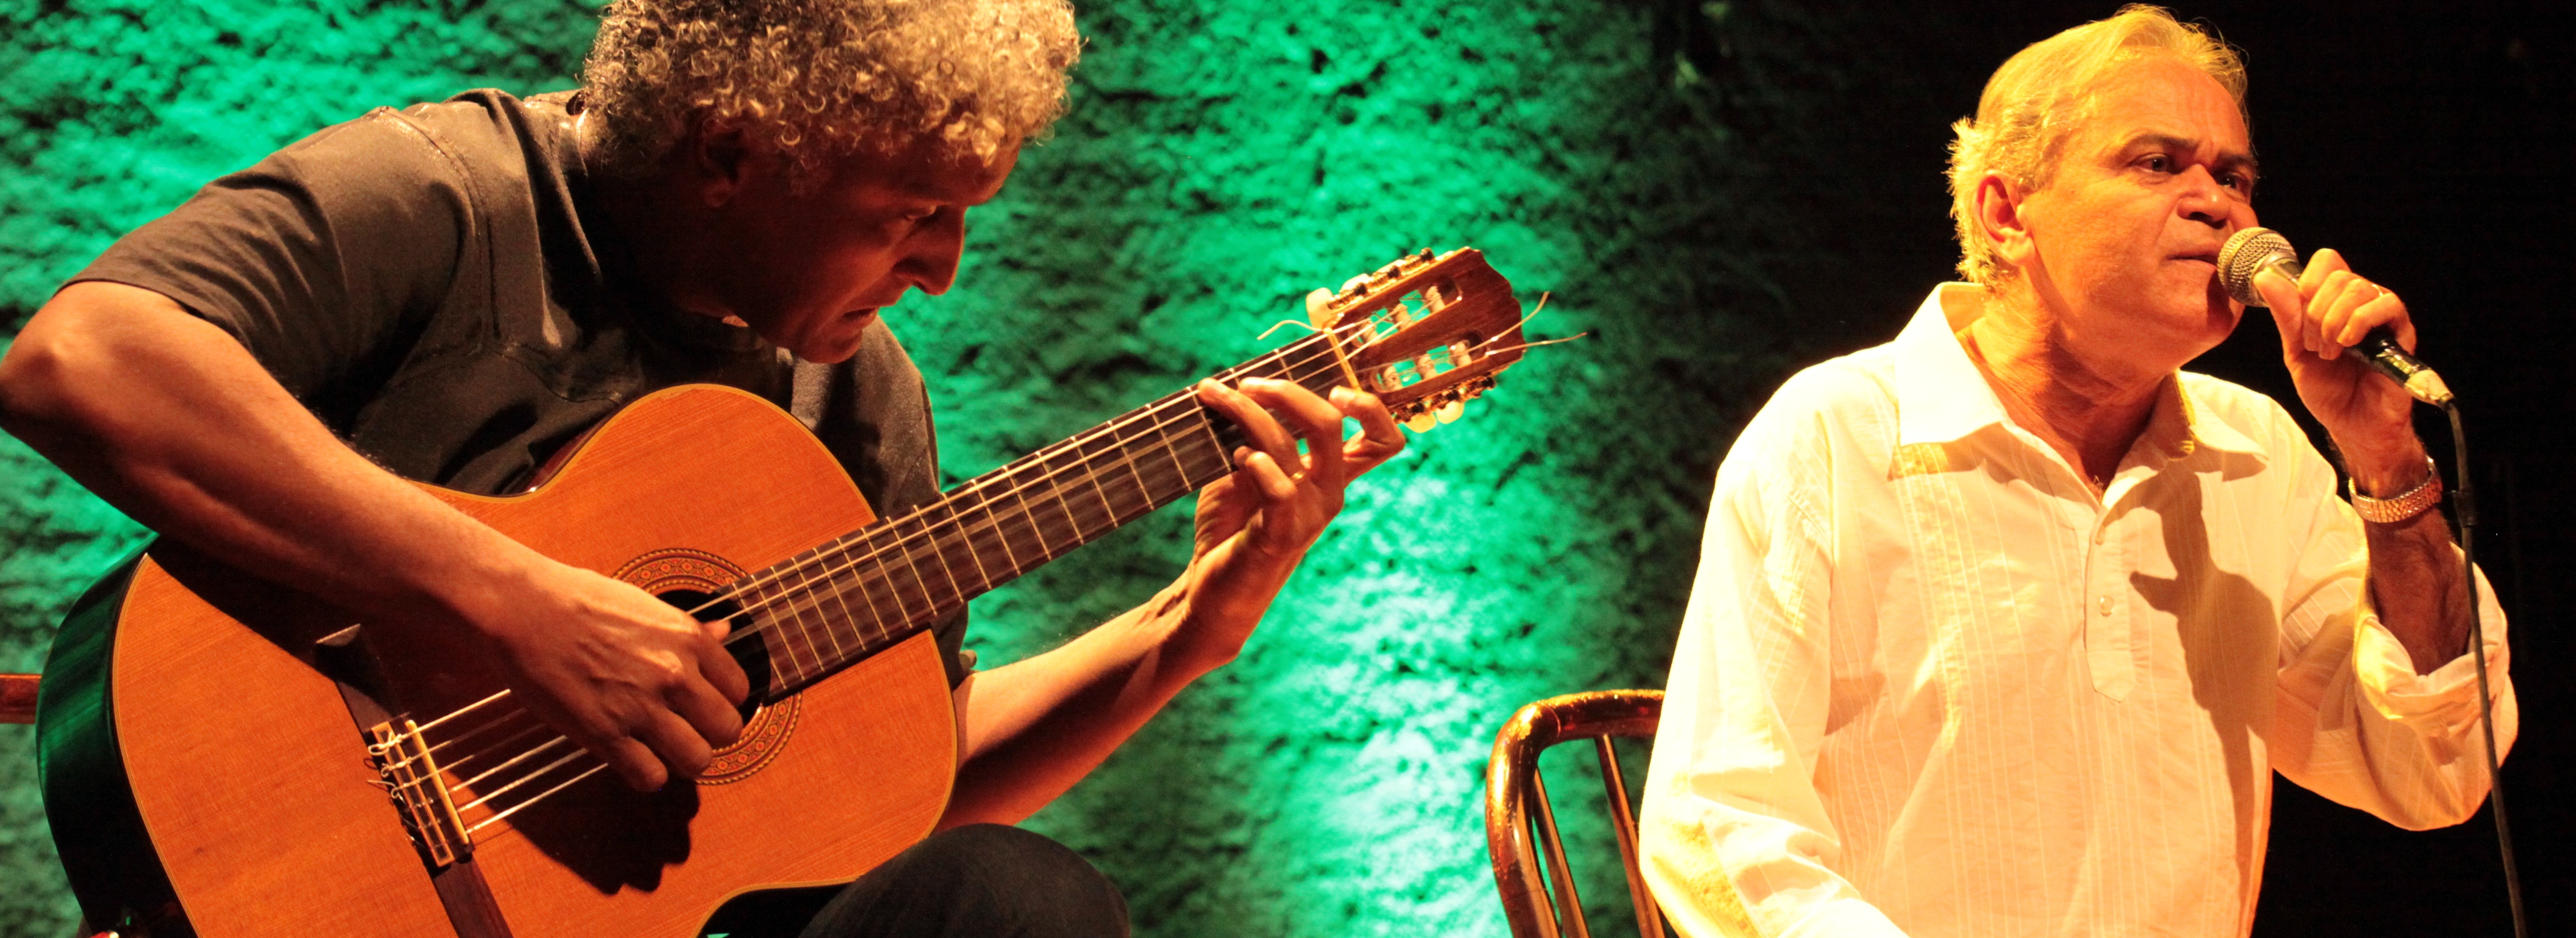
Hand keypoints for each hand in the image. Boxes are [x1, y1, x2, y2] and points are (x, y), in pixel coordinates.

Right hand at [468, 560, 751, 790]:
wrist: (524, 608)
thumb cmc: (580, 601)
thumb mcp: (647, 606)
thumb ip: (690, 630)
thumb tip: (725, 632)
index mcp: (688, 639)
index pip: (740, 690)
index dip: (722, 703)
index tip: (702, 706)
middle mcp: (674, 674)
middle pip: (727, 731)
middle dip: (710, 736)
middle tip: (685, 732)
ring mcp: (641, 706)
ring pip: (697, 761)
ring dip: (682, 761)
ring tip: (661, 749)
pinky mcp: (605, 733)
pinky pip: (651, 777)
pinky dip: (645, 775)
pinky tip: (631, 758)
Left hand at [1173, 377, 1404, 658]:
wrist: (1212, 588)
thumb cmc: (1231, 527)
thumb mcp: (1247, 471)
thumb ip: (1257, 436)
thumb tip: (1243, 388)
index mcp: (1332, 477)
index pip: (1385, 440)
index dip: (1371, 407)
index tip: (1332, 387)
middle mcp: (1330, 494)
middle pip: (1331, 424)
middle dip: (1285, 392)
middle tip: (1246, 384)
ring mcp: (1309, 516)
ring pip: (1289, 444)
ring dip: (1246, 413)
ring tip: (1215, 400)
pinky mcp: (1281, 535)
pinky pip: (1279, 488)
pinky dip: (1256, 463)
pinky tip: (1236, 458)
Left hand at [2253, 247, 2428, 491]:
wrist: (2353, 425)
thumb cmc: (2328, 390)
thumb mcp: (2295, 351)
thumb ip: (2285, 315)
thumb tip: (2264, 277)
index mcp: (2336, 303)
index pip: (2328, 261)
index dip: (2308, 280)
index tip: (2299, 311)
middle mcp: (2362, 304)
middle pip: (2338, 275)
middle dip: (2315, 312)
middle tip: (2314, 346)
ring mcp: (2383, 317)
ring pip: (2359, 287)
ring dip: (2333, 321)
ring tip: (2330, 352)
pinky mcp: (2402, 332)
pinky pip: (2387, 304)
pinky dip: (2359, 321)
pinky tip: (2348, 344)